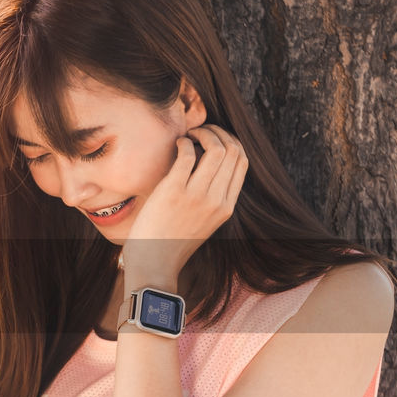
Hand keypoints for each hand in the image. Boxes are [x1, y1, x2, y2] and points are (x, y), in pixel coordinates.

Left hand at [122, 125, 247, 282]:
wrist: (153, 264)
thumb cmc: (171, 241)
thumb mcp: (203, 221)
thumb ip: (211, 197)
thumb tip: (208, 163)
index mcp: (226, 207)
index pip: (242, 162)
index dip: (231, 142)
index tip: (215, 140)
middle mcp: (217, 200)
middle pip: (232, 151)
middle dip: (218, 133)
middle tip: (201, 132)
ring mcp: (197, 196)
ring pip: (216, 149)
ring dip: (203, 133)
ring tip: (190, 135)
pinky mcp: (174, 191)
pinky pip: (188, 154)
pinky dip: (185, 142)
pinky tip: (178, 144)